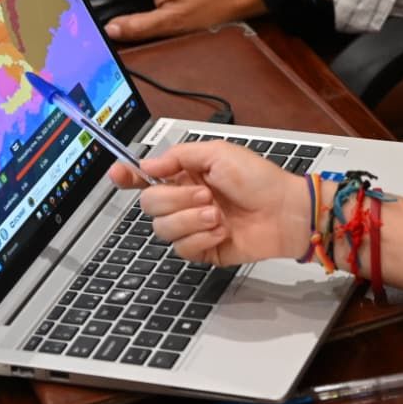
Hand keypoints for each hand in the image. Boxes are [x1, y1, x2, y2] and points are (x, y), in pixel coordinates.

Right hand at [108, 141, 307, 265]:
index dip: (128, 176)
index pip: (146, 177)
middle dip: (175, 199)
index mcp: (186, 175)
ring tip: (217, 215)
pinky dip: (202, 239)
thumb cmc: (260, 180)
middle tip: (205, 195)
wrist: (284, 212)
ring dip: (191, 220)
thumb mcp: (219, 153)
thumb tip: (148, 165)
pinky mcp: (203, 249)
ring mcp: (193, 226)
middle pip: (150, 205)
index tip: (118, 175)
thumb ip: (179, 156)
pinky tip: (222, 232)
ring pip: (162, 229)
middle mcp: (185, 200)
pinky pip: (182, 249)